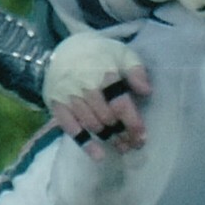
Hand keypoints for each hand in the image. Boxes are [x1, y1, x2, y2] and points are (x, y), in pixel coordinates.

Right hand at [42, 30, 151, 159]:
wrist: (63, 49)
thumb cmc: (98, 53)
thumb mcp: (121, 53)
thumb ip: (136, 71)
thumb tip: (146, 92)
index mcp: (105, 74)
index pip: (120, 104)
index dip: (132, 123)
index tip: (142, 137)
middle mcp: (87, 87)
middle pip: (108, 118)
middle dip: (123, 134)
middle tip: (133, 145)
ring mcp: (70, 97)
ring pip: (93, 125)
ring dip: (109, 139)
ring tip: (121, 148)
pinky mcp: (57, 105)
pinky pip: (71, 128)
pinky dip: (84, 143)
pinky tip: (98, 155)